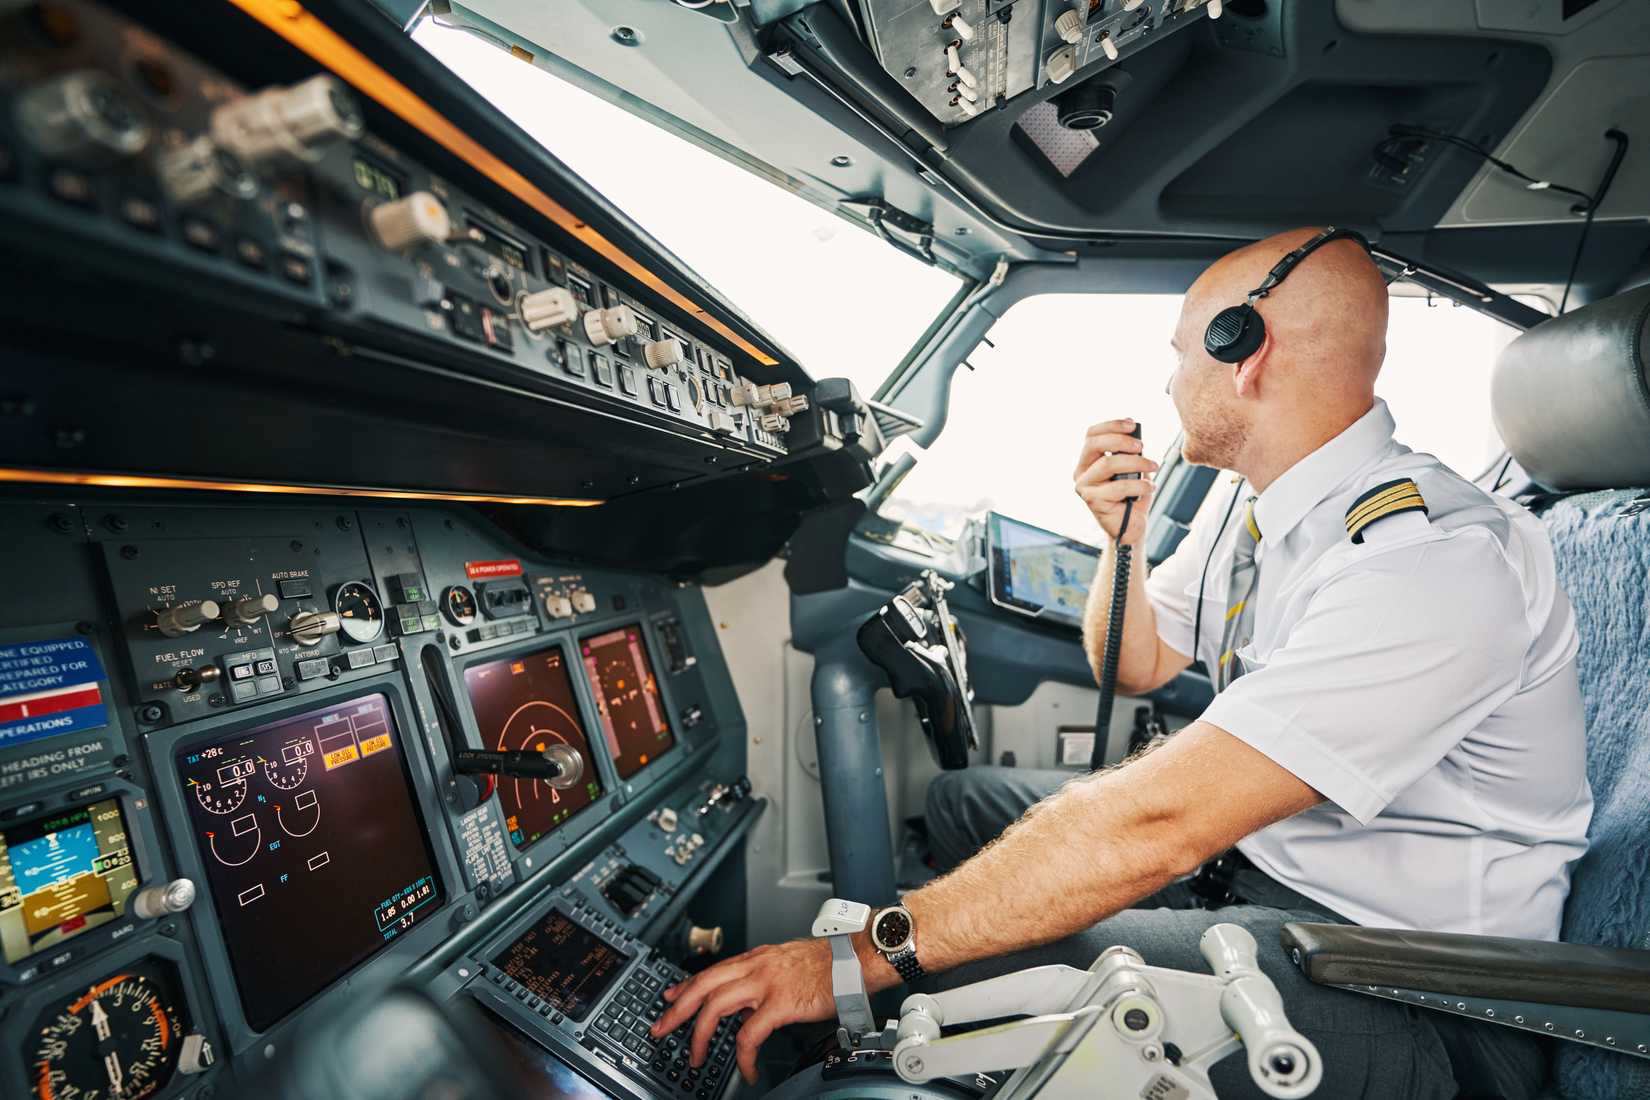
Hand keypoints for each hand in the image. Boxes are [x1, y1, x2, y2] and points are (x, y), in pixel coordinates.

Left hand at [650, 938, 835, 1083]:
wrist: (857, 959)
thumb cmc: (830, 964)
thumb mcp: (788, 964)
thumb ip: (765, 979)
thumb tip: (750, 1000)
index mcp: (757, 958)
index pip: (711, 971)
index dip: (686, 985)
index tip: (669, 997)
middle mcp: (756, 967)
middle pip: (703, 985)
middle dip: (677, 1009)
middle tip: (660, 1028)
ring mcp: (766, 984)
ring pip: (715, 1007)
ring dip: (698, 1035)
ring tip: (695, 1056)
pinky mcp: (781, 1004)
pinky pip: (749, 1035)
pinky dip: (744, 1057)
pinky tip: (747, 1070)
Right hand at [1073, 418, 1156, 544]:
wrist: (1130, 527)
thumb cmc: (1132, 496)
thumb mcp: (1132, 469)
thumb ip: (1129, 454)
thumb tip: (1136, 439)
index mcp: (1088, 460)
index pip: (1091, 434)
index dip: (1111, 425)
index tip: (1133, 424)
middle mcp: (1081, 472)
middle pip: (1094, 444)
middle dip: (1121, 440)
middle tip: (1141, 446)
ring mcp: (1084, 487)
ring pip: (1108, 464)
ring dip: (1136, 462)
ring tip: (1154, 466)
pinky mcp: (1092, 501)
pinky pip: (1119, 487)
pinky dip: (1140, 485)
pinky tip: (1150, 487)